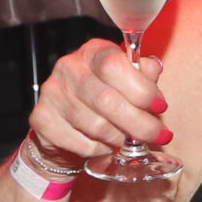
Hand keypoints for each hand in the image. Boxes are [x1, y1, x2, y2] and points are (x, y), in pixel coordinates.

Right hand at [29, 36, 169, 164]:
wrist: (65, 126)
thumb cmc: (102, 101)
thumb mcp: (127, 82)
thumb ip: (142, 75)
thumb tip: (153, 69)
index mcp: (93, 52)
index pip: (115, 65)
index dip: (142, 89)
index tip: (159, 106)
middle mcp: (69, 67)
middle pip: (107, 100)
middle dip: (139, 124)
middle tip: (156, 135)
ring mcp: (52, 93)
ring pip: (97, 126)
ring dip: (119, 139)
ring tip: (125, 139)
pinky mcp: (42, 119)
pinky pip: (81, 143)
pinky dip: (100, 150)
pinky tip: (104, 145)